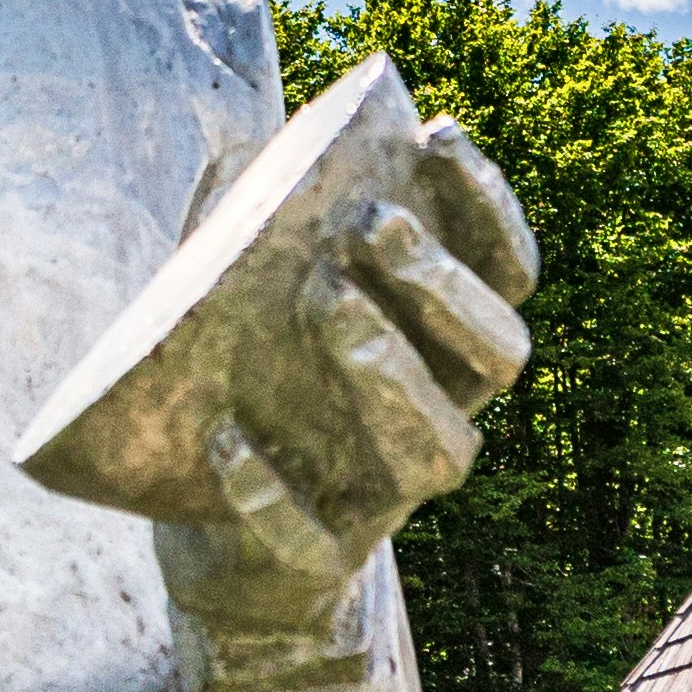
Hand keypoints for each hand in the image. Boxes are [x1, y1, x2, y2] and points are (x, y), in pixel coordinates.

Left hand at [162, 117, 535, 645]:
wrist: (189, 514)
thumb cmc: (240, 367)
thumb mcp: (237, 280)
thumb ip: (248, 218)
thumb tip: (247, 155)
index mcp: (436, 339)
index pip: (502, 269)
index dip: (486, 203)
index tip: (435, 134)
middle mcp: (437, 411)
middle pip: (499, 354)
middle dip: (444, 285)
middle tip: (373, 222)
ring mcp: (388, 490)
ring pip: (443, 450)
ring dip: (393, 372)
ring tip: (326, 303)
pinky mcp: (324, 557)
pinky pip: (317, 539)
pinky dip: (271, 492)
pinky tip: (224, 440)